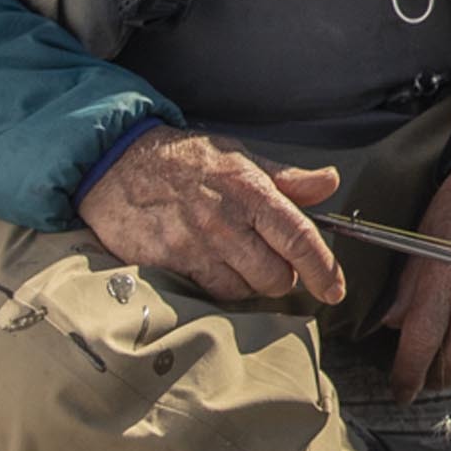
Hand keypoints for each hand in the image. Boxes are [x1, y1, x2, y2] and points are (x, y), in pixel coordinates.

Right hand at [76, 129, 345, 305]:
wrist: (116, 165)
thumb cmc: (185, 160)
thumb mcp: (239, 156)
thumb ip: (286, 179)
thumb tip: (329, 182)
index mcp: (250, 190)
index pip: (299, 238)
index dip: (323, 270)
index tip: (334, 290)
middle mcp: (225, 221)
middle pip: (276, 276)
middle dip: (283, 277)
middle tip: (272, 262)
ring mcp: (195, 246)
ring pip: (244, 290)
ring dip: (250, 283)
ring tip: (237, 259)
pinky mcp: (169, 264)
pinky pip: (210, 294)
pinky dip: (220, 288)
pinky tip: (212, 266)